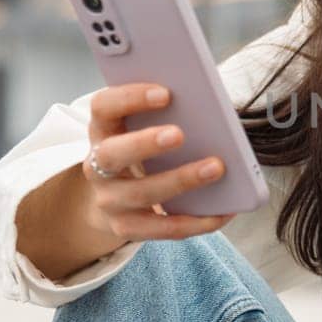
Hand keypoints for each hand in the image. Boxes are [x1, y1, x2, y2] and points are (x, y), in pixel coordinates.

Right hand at [82, 83, 236, 240]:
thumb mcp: (142, 130)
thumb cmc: (142, 152)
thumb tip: (211, 111)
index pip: (103, 107)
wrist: (116, 200)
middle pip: (111, 154)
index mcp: (103, 130)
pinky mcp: (126, 228)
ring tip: (216, 168)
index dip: (129, 98)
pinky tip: (224, 210)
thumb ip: (165, 116)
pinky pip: (163, 228)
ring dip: (180, 180)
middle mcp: (97, 166)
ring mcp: (109, 200)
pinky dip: (196, 221)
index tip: (165, 93)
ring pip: (140, 193)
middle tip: (180, 134)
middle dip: (145, 143)